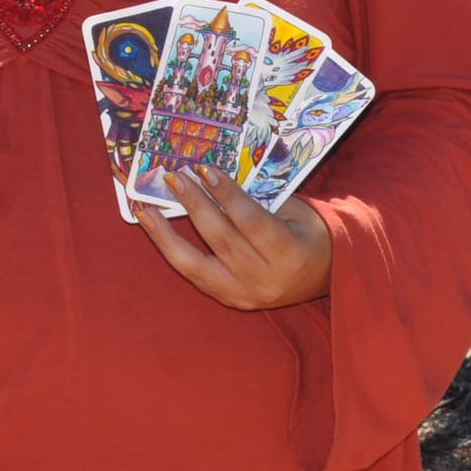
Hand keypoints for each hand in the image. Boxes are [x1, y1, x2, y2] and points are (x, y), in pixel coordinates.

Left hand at [134, 164, 331, 309]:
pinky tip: (155, 231)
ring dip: (167, 235)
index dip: (226, 194)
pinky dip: (173, 252)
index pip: (250, 221)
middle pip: (222, 240)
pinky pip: (196, 276)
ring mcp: (246, 295)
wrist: (324, 274)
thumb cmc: (307, 232)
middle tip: (174, 177)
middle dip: (194, 205)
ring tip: (145, 211)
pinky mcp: (231, 300)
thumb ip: (256, 199)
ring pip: (198, 266)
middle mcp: (266, 280)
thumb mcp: (293, 211)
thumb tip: (211, 177)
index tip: (205, 169)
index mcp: (289, 254)